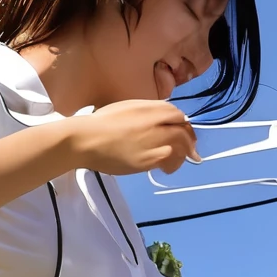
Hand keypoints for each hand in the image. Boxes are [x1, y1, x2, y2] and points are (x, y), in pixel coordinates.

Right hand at [59, 100, 198, 175]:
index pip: (177, 114)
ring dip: (184, 154)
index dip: (183, 123)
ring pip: (180, 147)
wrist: (85, 140)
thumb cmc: (100, 123)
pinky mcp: (148, 160)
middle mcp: (153, 123)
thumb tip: (163, 119)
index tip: (184, 130)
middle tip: (192, 150)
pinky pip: (169, 161)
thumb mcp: (125, 108)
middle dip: (190, 140)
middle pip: (183, 130)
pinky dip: (172, 164)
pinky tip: (167, 168)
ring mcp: (152, 142)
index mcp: (146, 107)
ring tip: (181, 160)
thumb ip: (146, 112)